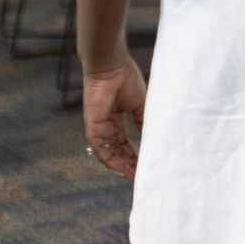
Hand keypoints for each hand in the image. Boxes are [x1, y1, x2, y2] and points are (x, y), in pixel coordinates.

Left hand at [83, 58, 147, 180]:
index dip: (134, 155)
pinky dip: (111, 160)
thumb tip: (151, 138)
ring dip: (121, 166)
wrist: (111, 66)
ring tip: (134, 177)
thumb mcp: (140, 104)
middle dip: (128, 164)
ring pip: (109, 153)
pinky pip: (101, 148)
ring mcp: (98, 127)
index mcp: (116, 118)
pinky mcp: (93, 126)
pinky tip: (122, 169)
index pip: (124, 143)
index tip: (144, 166)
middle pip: (117, 151)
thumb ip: (143, 121)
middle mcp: (105, 125)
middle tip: (140, 177)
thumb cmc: (125, 78)